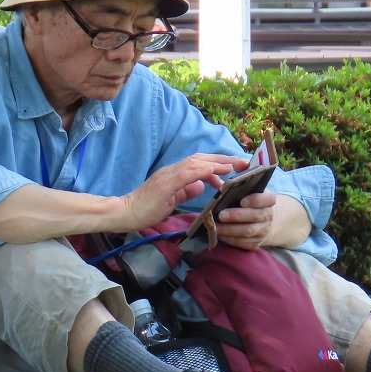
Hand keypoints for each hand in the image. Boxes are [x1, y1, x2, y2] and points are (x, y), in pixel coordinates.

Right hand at [121, 154, 246, 229]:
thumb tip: (202, 185)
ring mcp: (168, 175)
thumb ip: (186, 190)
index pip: (199, 163)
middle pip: (201, 158)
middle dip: (223, 159)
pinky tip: (217, 171)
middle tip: (243, 162)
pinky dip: (203, 170)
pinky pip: (187, 173)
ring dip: (217, 162)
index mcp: (173, 174)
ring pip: (196, 162)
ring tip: (235, 165)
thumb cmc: (146, 208)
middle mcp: (172, 170)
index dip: (218, 163)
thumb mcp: (172, 199)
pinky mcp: (165, 183)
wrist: (126, 213)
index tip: (235, 167)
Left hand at [214, 190, 276, 250]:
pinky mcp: (255, 244)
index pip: (268, 199)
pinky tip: (218, 234)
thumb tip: (221, 189)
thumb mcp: (248, 194)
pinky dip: (229, 239)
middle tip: (221, 215)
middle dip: (237, 216)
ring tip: (215, 226)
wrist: (262, 223)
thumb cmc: (249, 204)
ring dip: (229, 229)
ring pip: (248, 231)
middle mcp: (268, 216)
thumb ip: (239, 191)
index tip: (242, 201)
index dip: (256, 200)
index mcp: (268, 201)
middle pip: (255, 216)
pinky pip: (242, 243)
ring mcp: (263, 231)